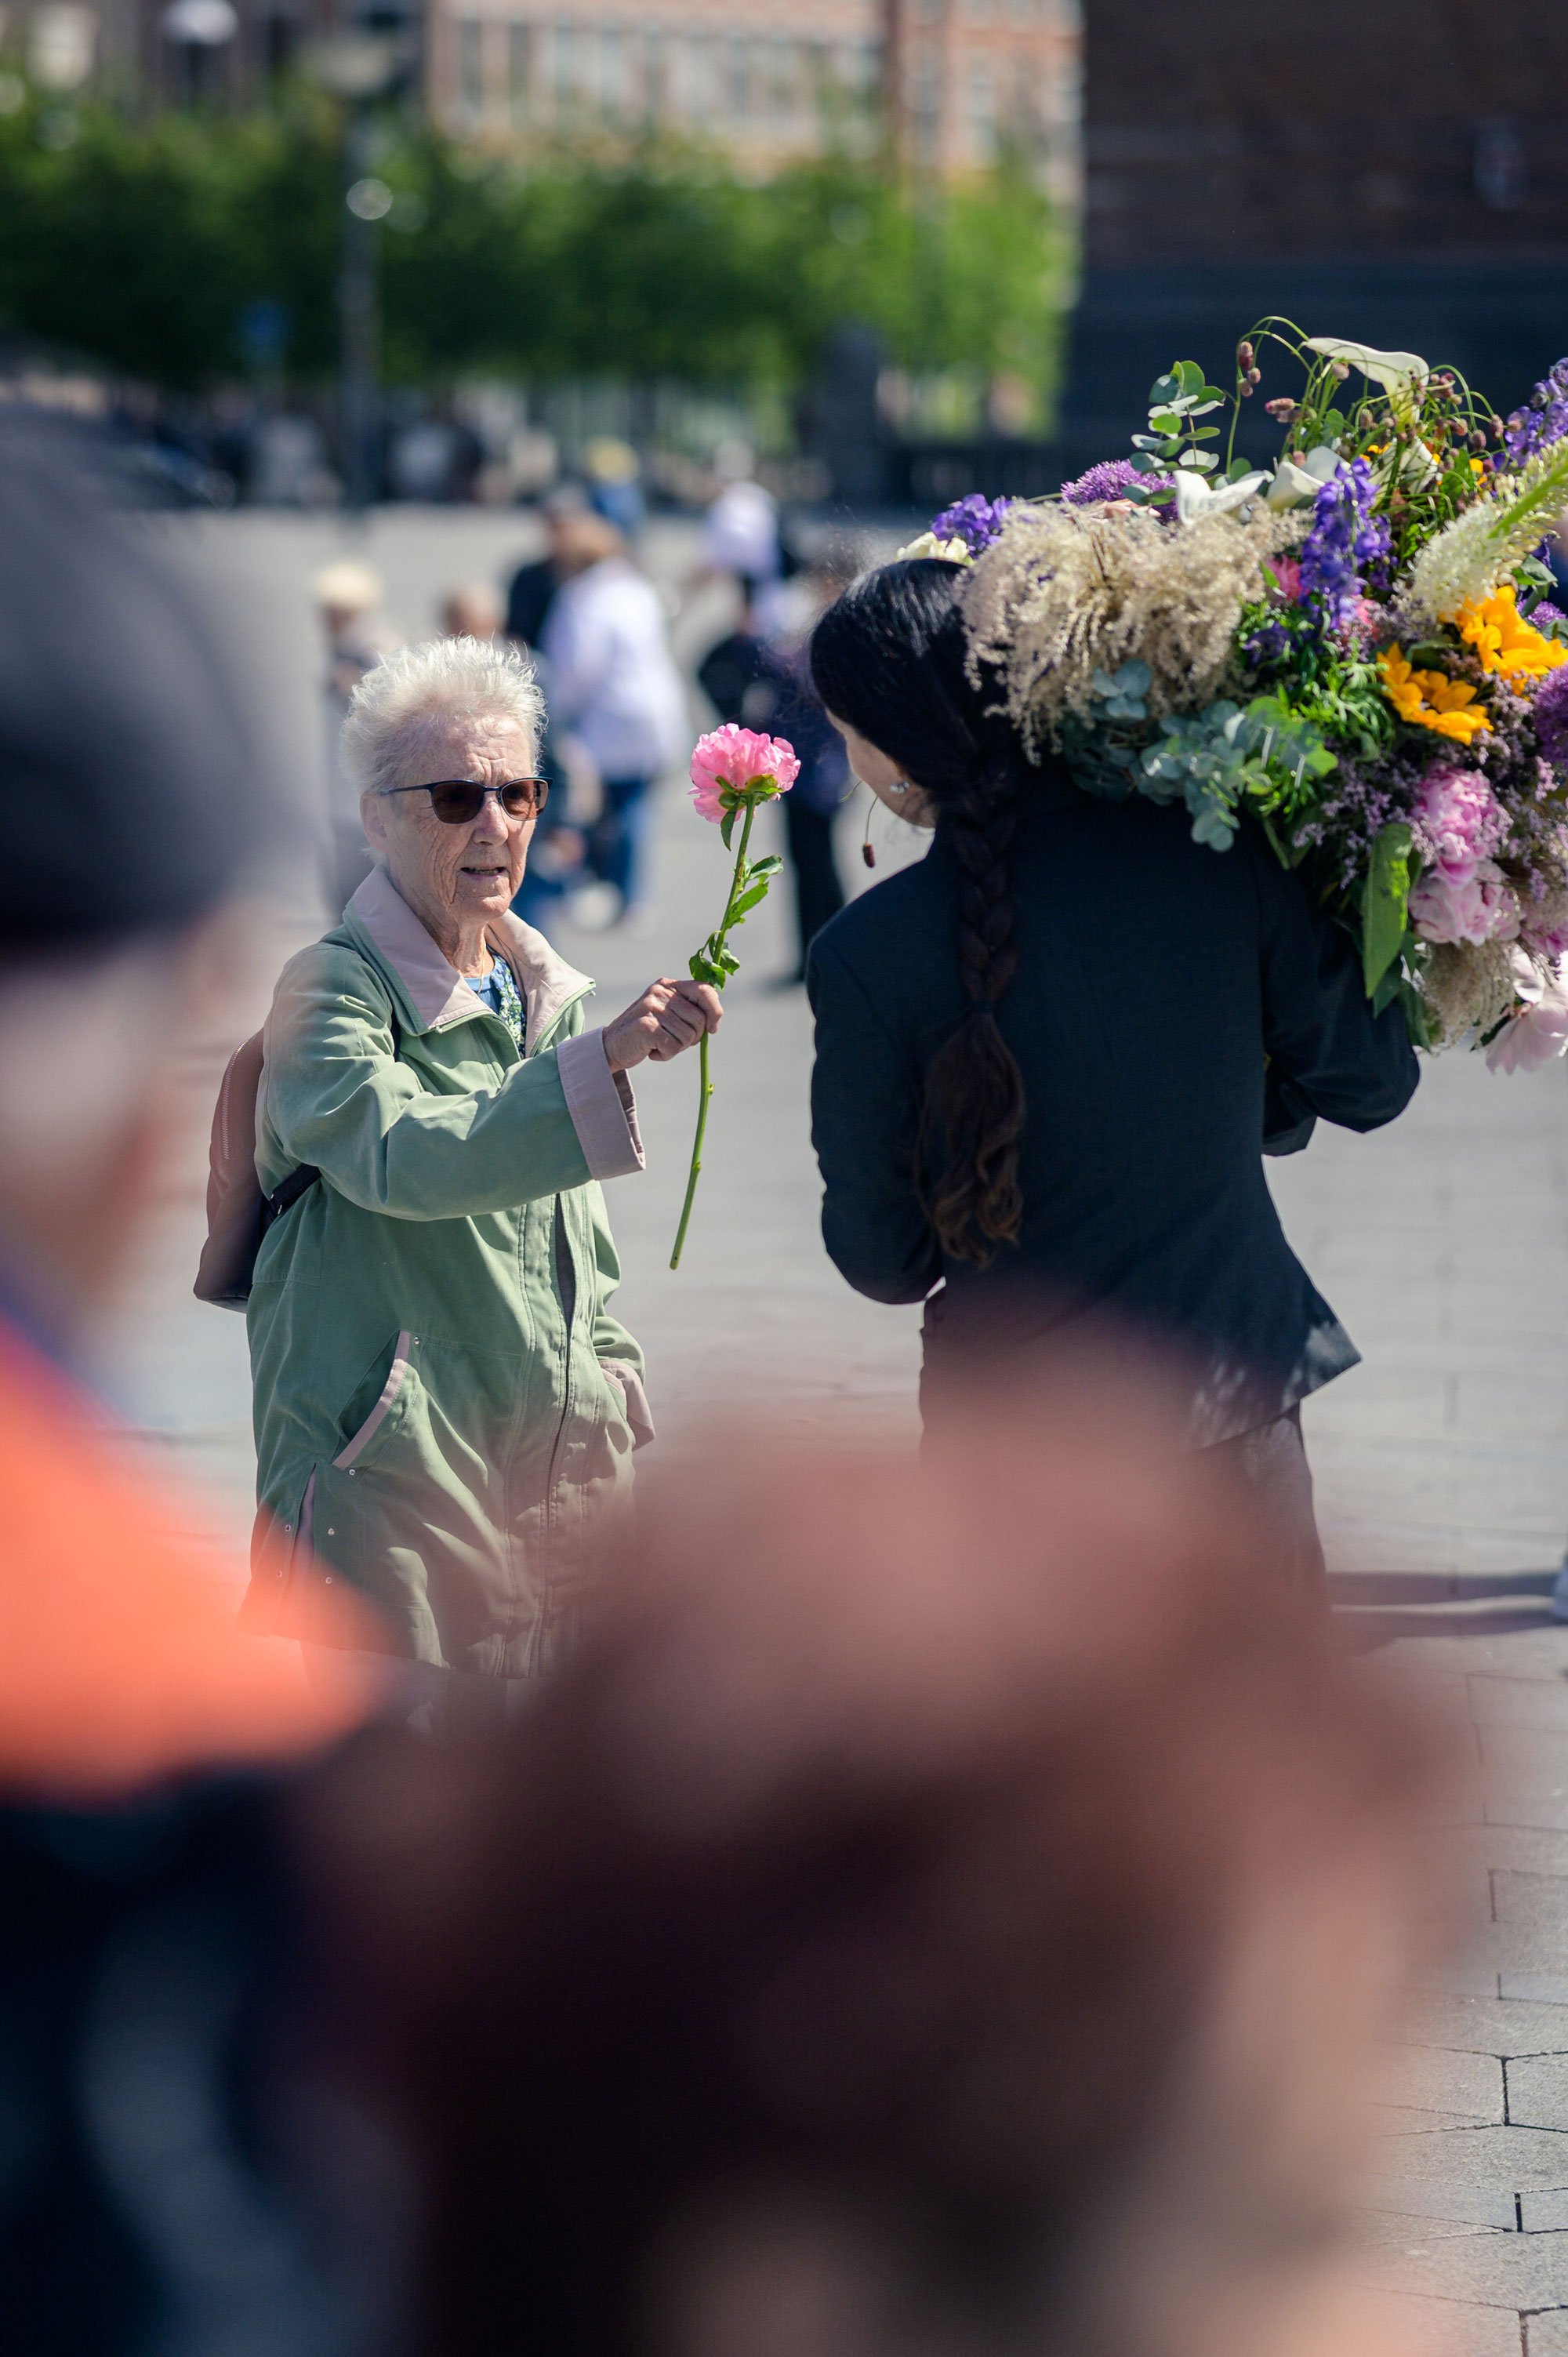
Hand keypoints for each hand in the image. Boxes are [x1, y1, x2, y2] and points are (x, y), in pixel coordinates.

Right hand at [603, 978, 722, 1071]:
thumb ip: (689, 1010)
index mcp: (668, 985)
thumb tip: (714, 1021)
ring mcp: (651, 1008)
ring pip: (688, 1036)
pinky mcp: (646, 1026)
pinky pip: (674, 1047)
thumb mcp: (667, 1013)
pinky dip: (666, 1055)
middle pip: (699, 1019)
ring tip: (659, 1044)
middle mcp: (660, 992)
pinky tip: (652, 1050)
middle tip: (673, 1040)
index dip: (715, 1011)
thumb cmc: (647, 1032)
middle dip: (693, 1037)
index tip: (712, 1028)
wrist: (611, 1045)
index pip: (705, 990)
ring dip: (677, 1047)